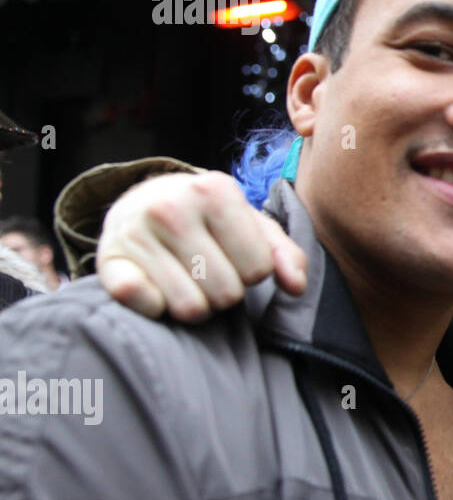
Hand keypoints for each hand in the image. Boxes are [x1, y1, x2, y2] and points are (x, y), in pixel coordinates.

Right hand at [97, 171, 306, 321]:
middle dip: (225, 292)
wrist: (141, 201)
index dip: (253, 271)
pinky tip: (157, 285)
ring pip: (190, 308)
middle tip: (210, 271)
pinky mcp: (108, 260)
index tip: (236, 256)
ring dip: (195, 305)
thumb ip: (284, 253)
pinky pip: (146, 305)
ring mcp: (135, 233)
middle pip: (226, 293)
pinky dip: (157, 308)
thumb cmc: (210, 219)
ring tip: (188, 279)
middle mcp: (171, 207)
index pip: (259, 269)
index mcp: (215, 191)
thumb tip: (296, 286)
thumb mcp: (252, 224)